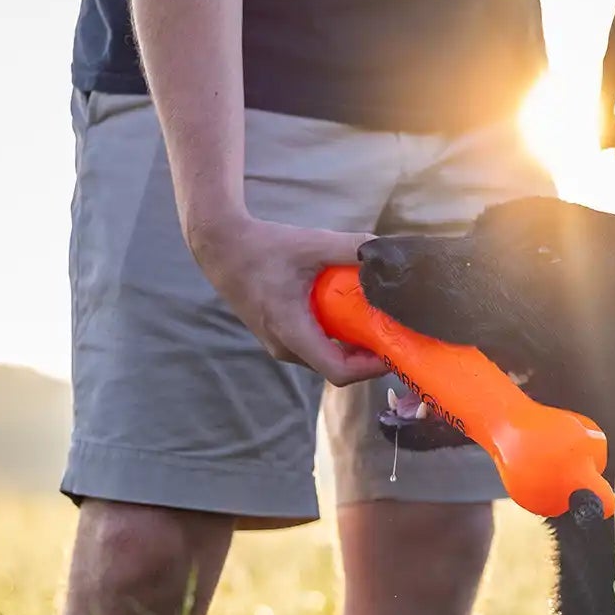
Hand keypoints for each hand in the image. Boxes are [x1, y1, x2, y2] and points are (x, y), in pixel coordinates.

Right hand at [184, 213, 389, 385]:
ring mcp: (279, 344)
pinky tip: (352, 317)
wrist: (220, 246)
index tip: (394, 351)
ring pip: (325, 358)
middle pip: (336, 368)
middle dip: (368, 358)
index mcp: (291, 331)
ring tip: (378, 326)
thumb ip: (352, 247)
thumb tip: (388, 251)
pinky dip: (336, 339)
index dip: (371, 369)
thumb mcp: (312, 243)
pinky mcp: (278, 335)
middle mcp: (284, 346)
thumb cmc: (263, 246)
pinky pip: (314, 347)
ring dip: (353, 348)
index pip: (338, 371)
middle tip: (394, 337)